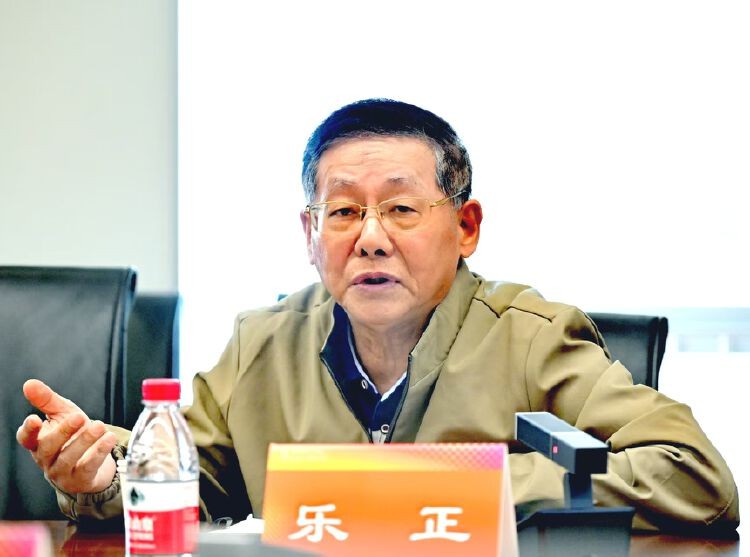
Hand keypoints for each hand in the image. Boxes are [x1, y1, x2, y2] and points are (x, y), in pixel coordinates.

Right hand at [16, 379, 116, 494]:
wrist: (94, 460)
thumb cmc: (74, 434)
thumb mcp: (62, 414)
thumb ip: (47, 400)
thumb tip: (29, 383)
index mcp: (39, 442)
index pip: (26, 438)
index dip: (28, 430)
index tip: (34, 419)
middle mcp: (46, 459)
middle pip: (48, 448)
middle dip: (63, 432)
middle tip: (79, 417)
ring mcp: (62, 472)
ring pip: (68, 459)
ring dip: (84, 441)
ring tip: (99, 426)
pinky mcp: (80, 480)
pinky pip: (87, 468)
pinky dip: (98, 453)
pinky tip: (108, 439)